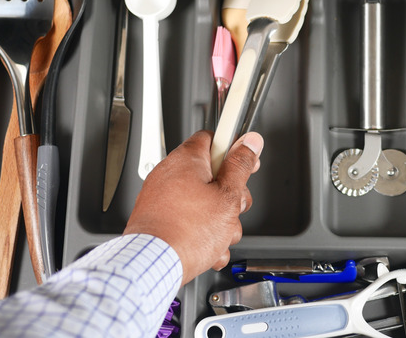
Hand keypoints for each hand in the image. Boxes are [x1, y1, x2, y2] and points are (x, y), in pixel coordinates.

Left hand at [123, 130, 262, 284]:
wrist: (154, 266)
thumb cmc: (186, 232)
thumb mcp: (227, 196)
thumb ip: (241, 167)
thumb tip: (250, 142)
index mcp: (186, 160)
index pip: (214, 139)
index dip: (235, 149)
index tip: (247, 160)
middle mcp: (170, 174)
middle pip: (213, 175)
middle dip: (230, 195)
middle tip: (233, 207)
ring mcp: (162, 198)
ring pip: (204, 203)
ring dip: (219, 221)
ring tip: (219, 235)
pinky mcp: (159, 220)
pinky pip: (188, 221)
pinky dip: (201, 234)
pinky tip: (208, 248)